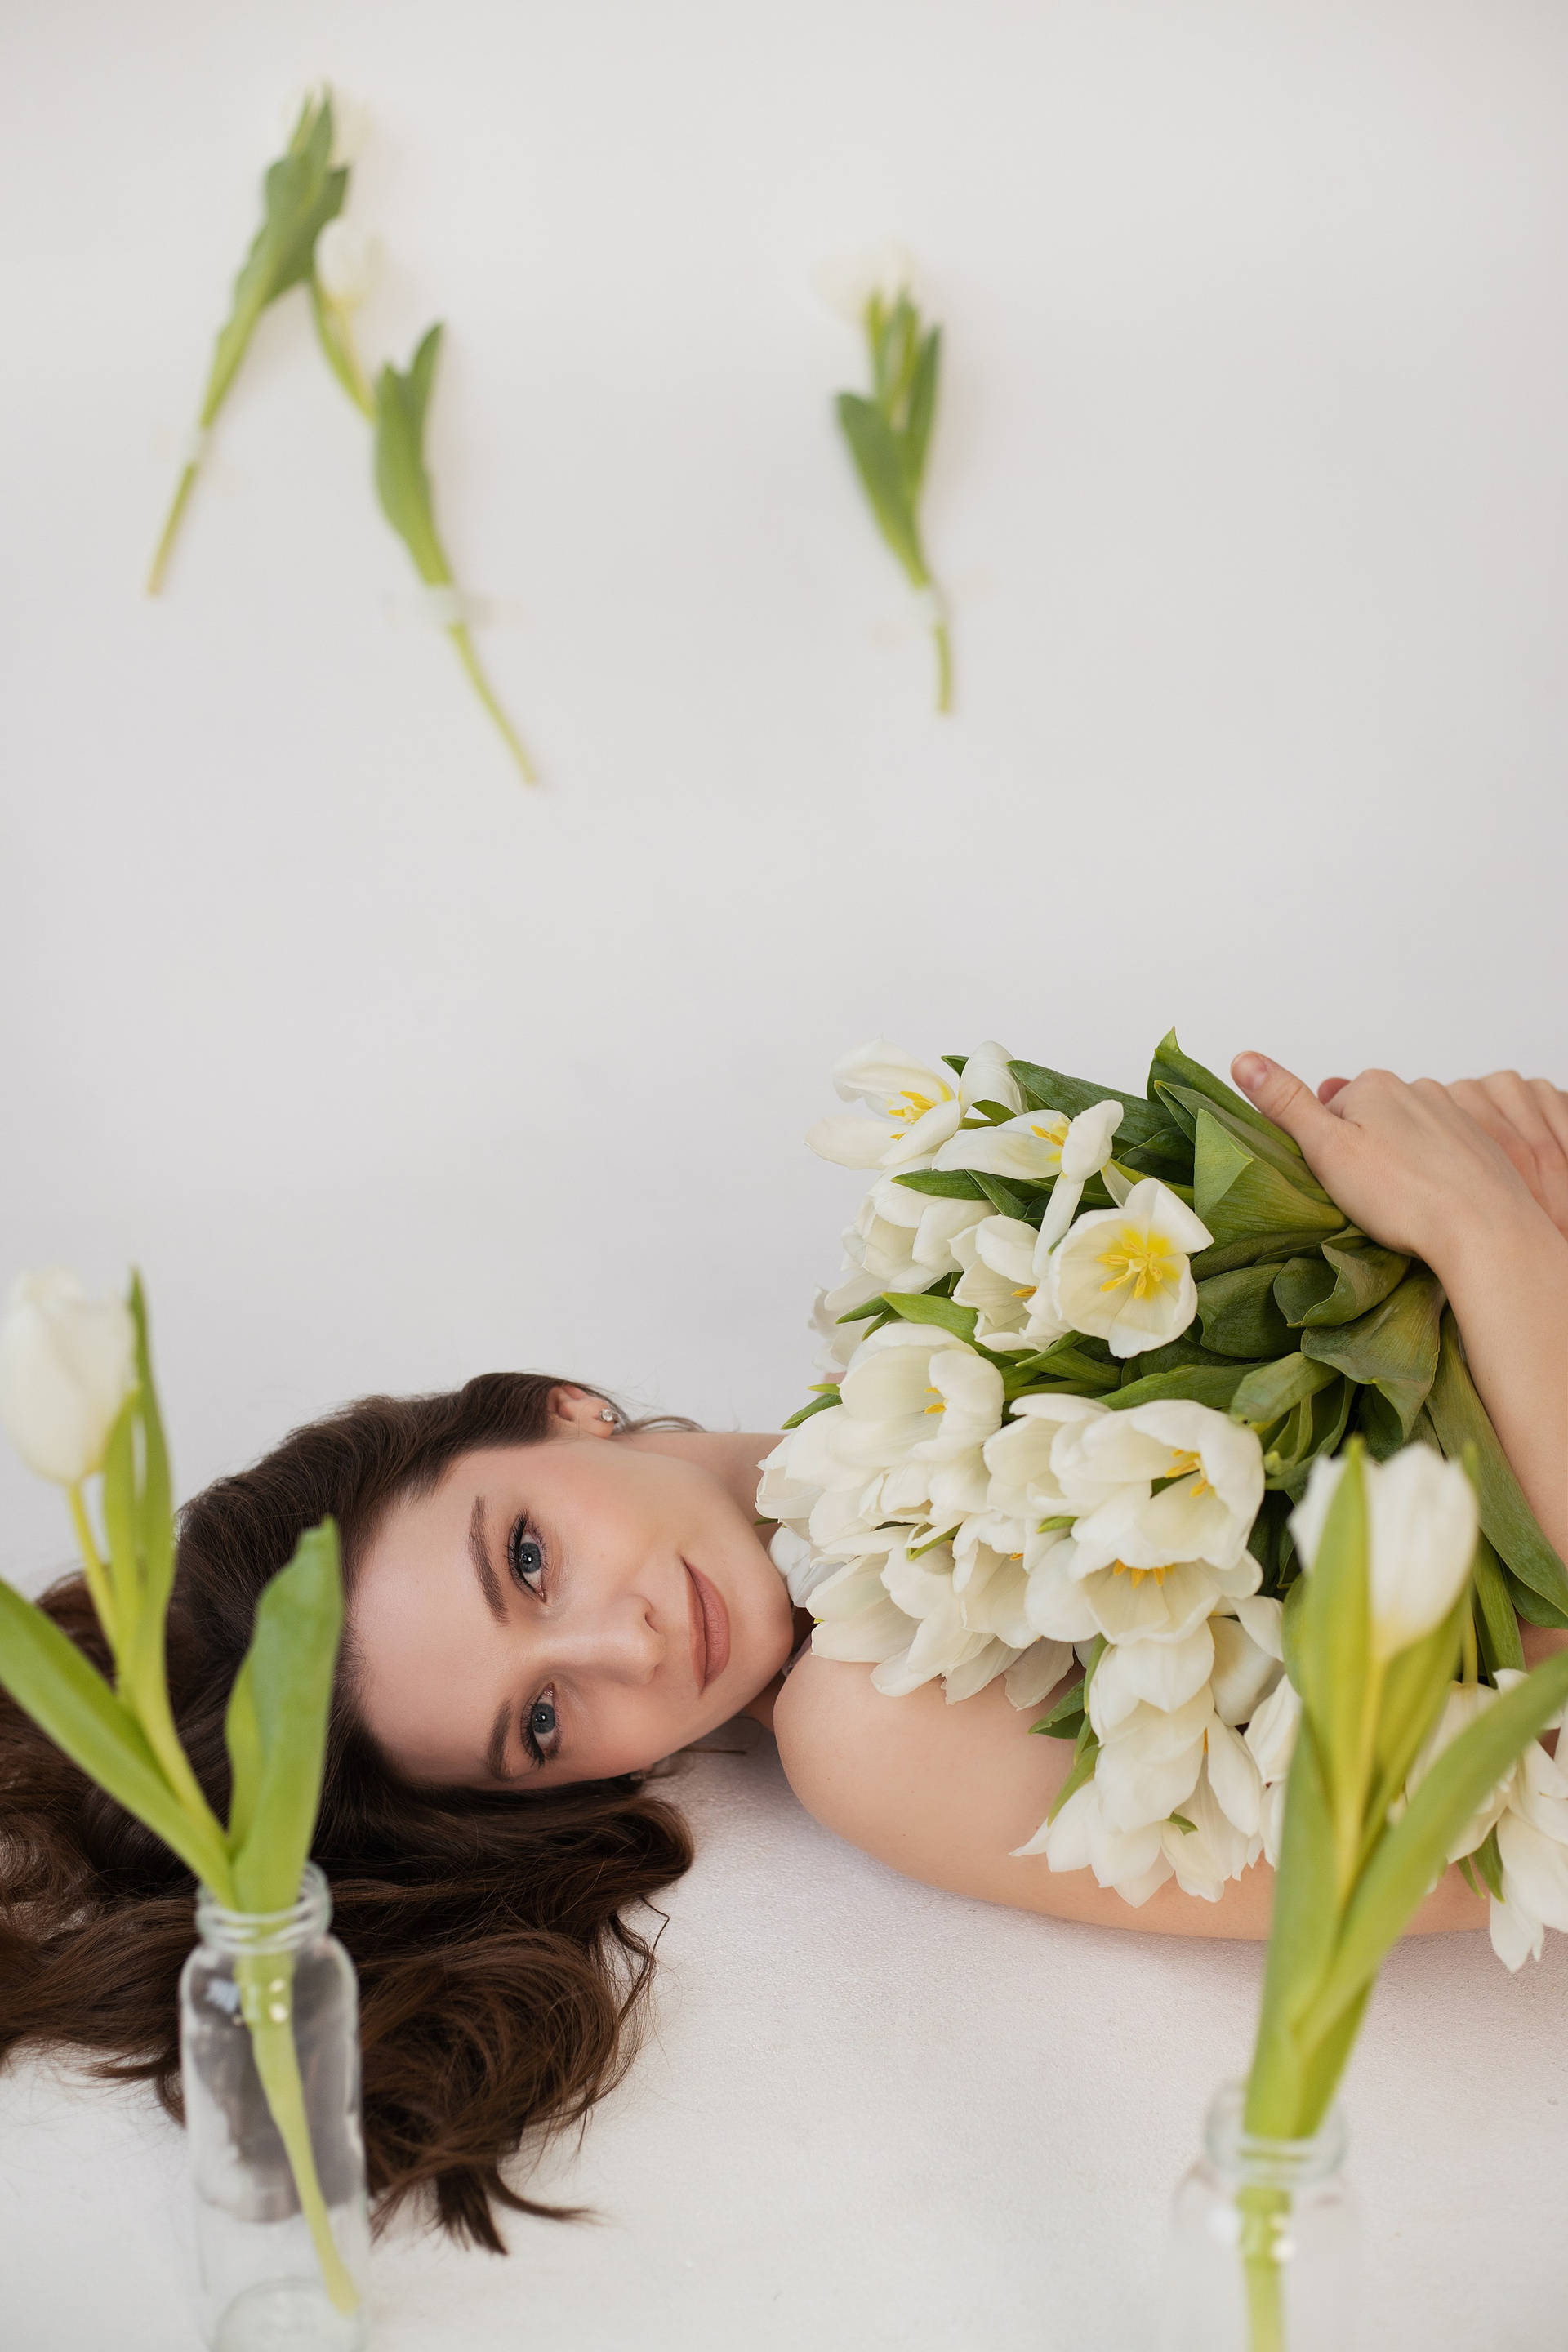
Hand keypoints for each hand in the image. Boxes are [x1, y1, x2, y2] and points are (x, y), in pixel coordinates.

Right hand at [1229, 1053, 1550, 1273]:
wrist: (1484, 1229)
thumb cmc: (1402, 1195)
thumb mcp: (1326, 1149)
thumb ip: (1285, 1103)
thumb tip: (1243, 1058)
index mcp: (1375, 1084)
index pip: (1330, 1113)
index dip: (1324, 1152)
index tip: (1336, 1182)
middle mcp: (1418, 1089)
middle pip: (1370, 1122)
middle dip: (1363, 1154)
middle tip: (1368, 1199)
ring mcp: (1454, 1114)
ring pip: (1407, 1139)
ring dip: (1399, 1165)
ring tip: (1403, 1206)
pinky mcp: (1482, 1144)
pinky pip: (1441, 1156)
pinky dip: (1432, 1175)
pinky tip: (1433, 1204)